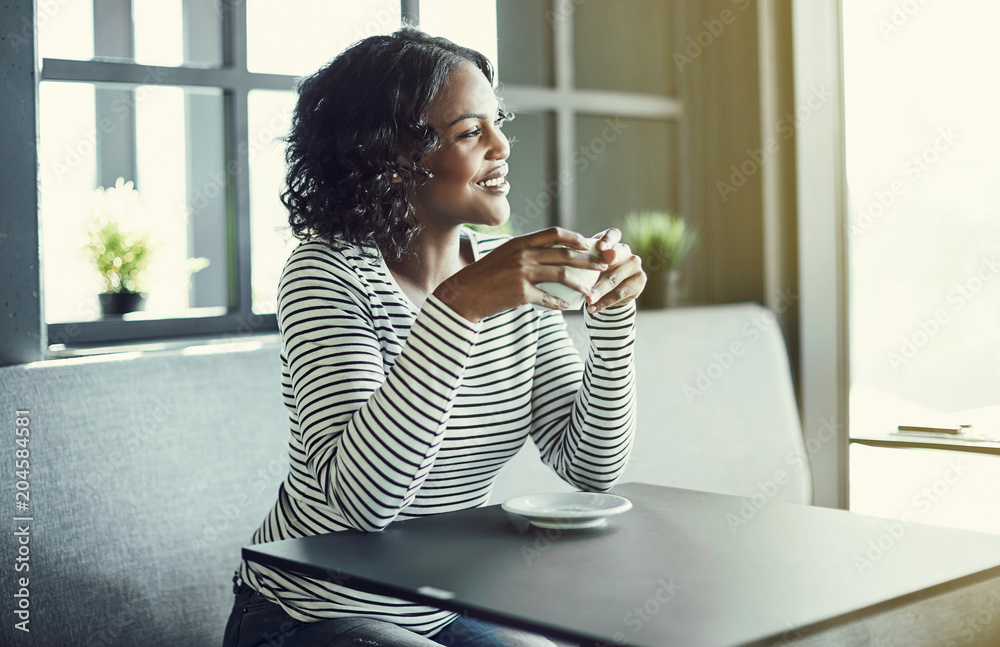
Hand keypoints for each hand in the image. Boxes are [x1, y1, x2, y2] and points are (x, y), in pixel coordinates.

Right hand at [434, 227, 609, 322]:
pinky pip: (548, 298)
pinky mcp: (521, 293)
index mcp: (520, 242)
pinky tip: (565, 306)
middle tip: (602, 266)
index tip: (588, 244)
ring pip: (562, 276)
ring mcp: (522, 273)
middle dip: (587, 261)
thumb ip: (525, 253)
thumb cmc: (485, 276)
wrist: (464, 295)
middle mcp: (523, 254)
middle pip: (564, 254)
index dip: (575, 238)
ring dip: (580, 284)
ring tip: (590, 291)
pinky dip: (559, 303)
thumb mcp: (504, 256)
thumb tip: (551, 256)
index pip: (554, 234)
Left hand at [585, 228, 646, 313]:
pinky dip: (604, 302)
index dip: (608, 239)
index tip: (600, 248)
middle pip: (615, 258)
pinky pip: (619, 293)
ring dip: (599, 291)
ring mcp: (635, 266)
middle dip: (600, 268)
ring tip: (587, 300)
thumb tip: (572, 258)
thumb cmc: (596, 272)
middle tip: (591, 271)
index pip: (613, 234)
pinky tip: (593, 308)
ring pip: (615, 279)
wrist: (611, 291)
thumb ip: (586, 259)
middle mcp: (626, 251)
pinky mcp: (640, 281)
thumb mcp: (590, 263)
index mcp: (613, 242)